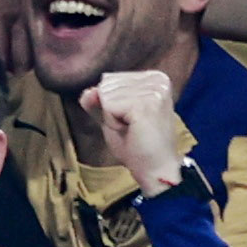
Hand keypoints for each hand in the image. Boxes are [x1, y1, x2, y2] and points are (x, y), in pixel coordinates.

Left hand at [84, 63, 192, 195]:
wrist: (154, 168)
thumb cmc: (136, 143)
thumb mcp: (111, 115)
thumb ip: (97, 98)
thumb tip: (89, 91)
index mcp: (154, 78)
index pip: (109, 79)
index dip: (111, 104)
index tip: (131, 119)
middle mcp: (157, 80)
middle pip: (106, 85)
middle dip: (110, 110)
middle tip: (132, 126)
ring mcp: (154, 91)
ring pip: (105, 95)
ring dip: (112, 117)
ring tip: (133, 128)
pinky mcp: (146, 104)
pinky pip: (108, 107)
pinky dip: (112, 123)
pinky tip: (131, 130)